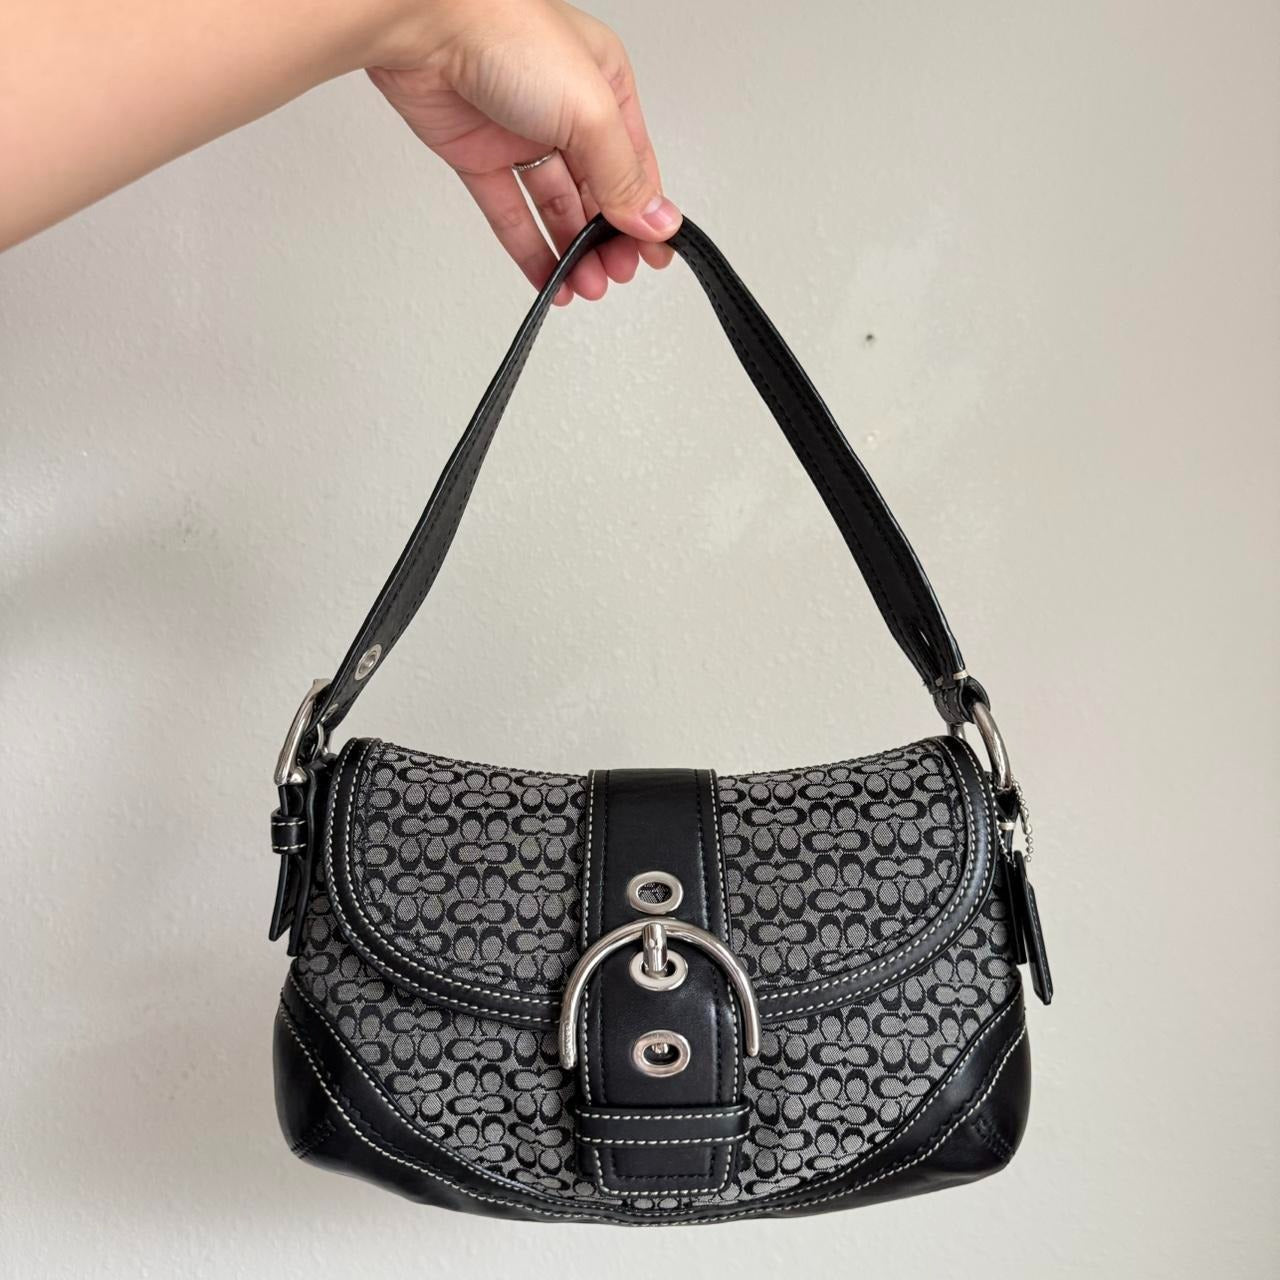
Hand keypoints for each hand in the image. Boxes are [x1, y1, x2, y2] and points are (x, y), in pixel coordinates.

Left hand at [368, 0, 679, 303]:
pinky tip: (550, 278)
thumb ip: (624, 175)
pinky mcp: (478, 155)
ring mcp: (520, 133)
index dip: (645, 214)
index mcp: (605, 85)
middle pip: (596, 192)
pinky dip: (530, 249)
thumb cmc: (506, 33)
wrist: (422, 21)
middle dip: (608, 239)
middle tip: (614, 274)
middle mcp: (565, 109)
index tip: (652, 257)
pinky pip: (511, 213)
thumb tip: (657, 221)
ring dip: (573, 251)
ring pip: (555, 207)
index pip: (635, 165)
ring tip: (585, 284)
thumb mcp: (591, 110)